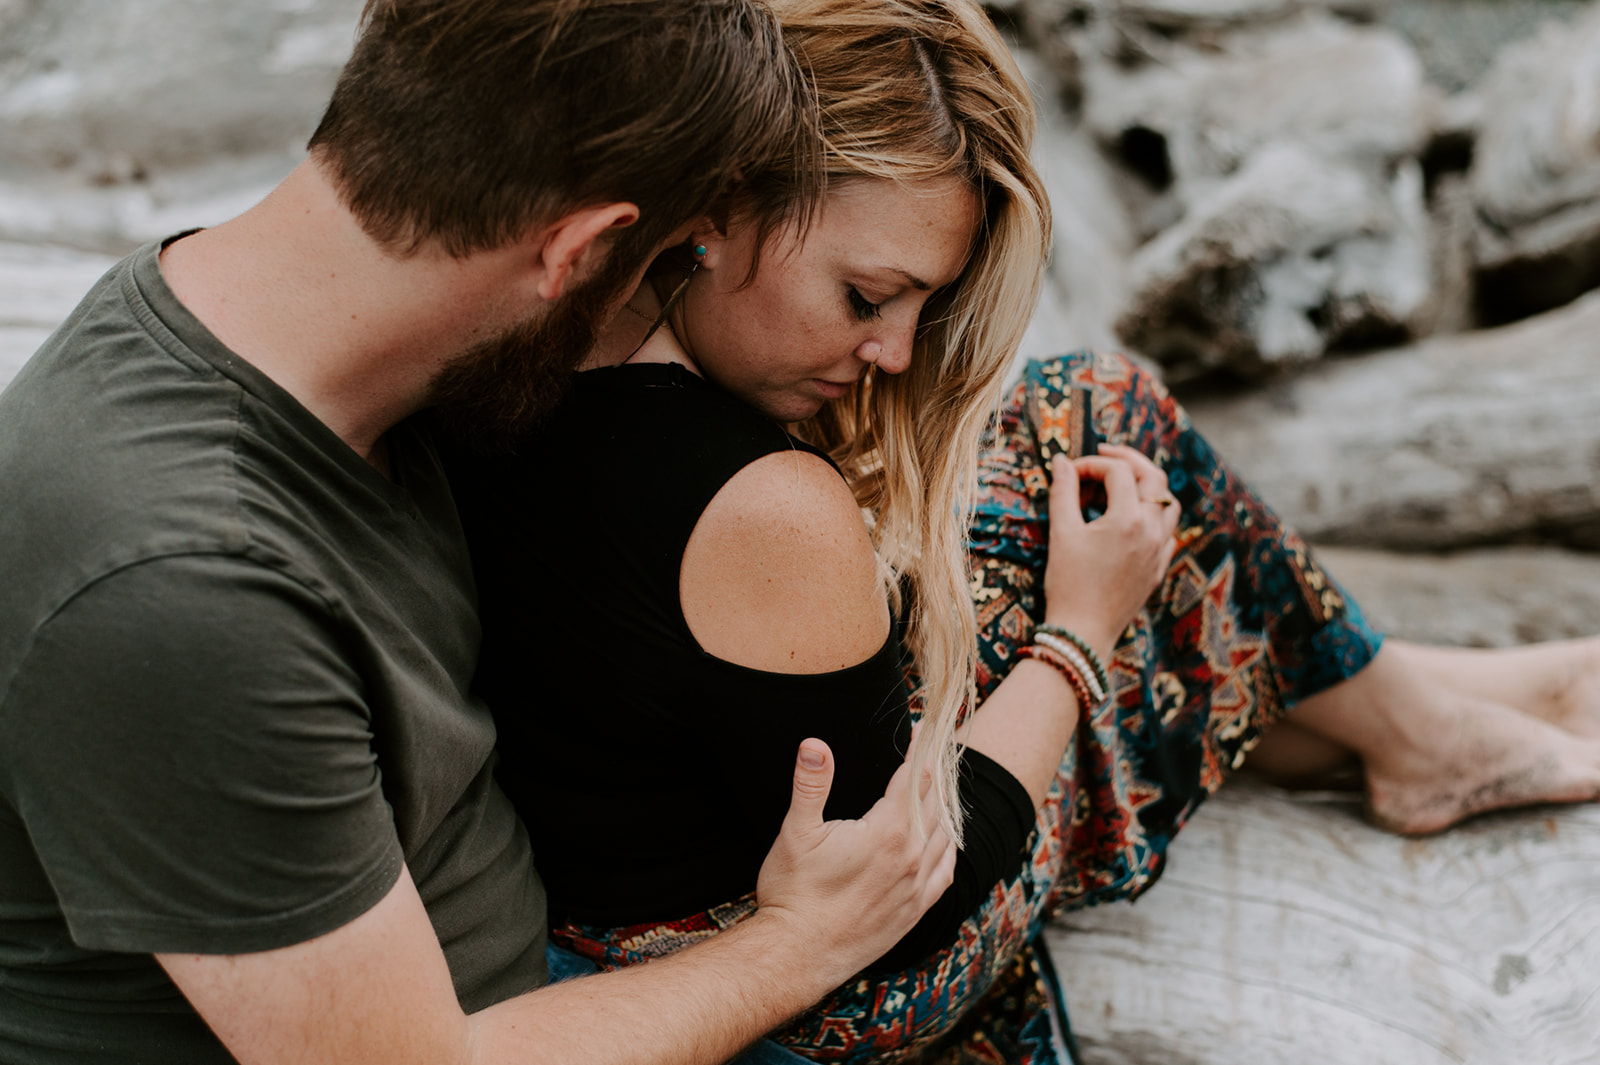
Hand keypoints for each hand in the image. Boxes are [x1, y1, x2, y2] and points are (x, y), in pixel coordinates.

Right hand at [753, 740, 956, 990]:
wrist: (798, 957)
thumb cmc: (794, 894)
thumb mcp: (796, 833)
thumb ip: (811, 784)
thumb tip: (815, 744)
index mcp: (889, 832)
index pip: (916, 778)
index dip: (921, 749)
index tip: (923, 728)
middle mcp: (913, 857)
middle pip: (937, 802)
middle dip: (935, 772)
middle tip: (934, 749)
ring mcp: (917, 886)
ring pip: (947, 834)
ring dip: (945, 806)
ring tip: (939, 787)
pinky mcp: (915, 911)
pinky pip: (946, 871)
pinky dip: (950, 847)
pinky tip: (946, 840)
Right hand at [1040, 446, 1178, 661]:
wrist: (1083, 633)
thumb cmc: (1068, 585)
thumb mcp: (1062, 534)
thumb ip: (1064, 491)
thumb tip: (1062, 461)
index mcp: (1128, 519)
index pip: (1117, 472)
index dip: (1091, 464)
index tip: (1069, 471)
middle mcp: (1152, 531)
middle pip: (1153, 477)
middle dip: (1128, 460)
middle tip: (1104, 454)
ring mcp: (1160, 551)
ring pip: (1168, 503)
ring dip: (1147, 486)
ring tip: (1121, 483)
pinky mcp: (1158, 568)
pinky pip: (1168, 531)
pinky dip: (1153, 516)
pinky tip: (1130, 520)